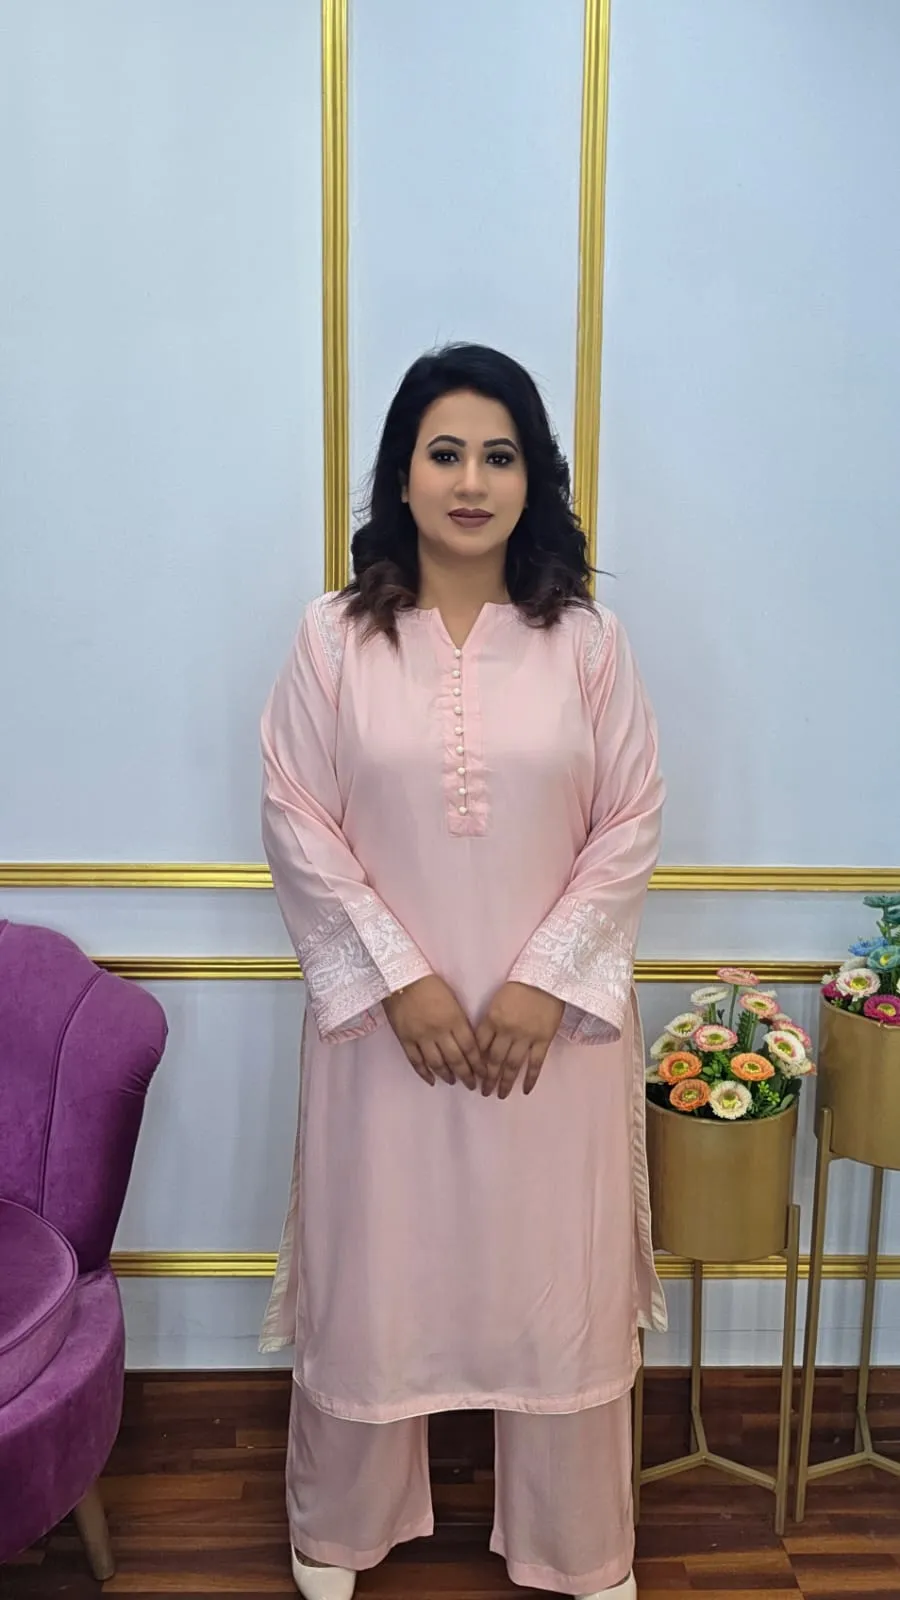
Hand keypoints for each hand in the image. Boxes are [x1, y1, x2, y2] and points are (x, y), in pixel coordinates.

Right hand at [384, 976, 481, 1088]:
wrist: (403, 979)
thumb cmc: (432, 986)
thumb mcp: (453, 1002)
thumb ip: (460, 1023)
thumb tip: (468, 1044)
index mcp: (454, 1020)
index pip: (470, 1048)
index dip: (477, 1063)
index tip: (483, 1073)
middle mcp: (440, 1032)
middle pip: (456, 1059)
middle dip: (466, 1075)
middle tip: (471, 1085)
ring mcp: (421, 1037)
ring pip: (437, 1063)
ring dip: (446, 1075)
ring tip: (453, 1081)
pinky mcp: (405, 1040)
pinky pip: (416, 1061)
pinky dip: (424, 1073)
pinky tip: (431, 1080)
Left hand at [476, 982, 564, 1098]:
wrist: (547, 978)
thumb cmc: (520, 986)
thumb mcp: (497, 1001)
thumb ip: (491, 1022)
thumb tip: (483, 1045)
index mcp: (493, 1019)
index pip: (480, 1046)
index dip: (477, 1062)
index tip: (474, 1074)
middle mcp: (507, 1031)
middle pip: (494, 1060)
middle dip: (488, 1078)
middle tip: (484, 1092)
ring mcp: (526, 1037)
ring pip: (513, 1065)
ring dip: (506, 1082)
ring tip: (500, 1095)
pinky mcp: (543, 1040)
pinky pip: (535, 1063)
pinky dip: (530, 1078)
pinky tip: (525, 1090)